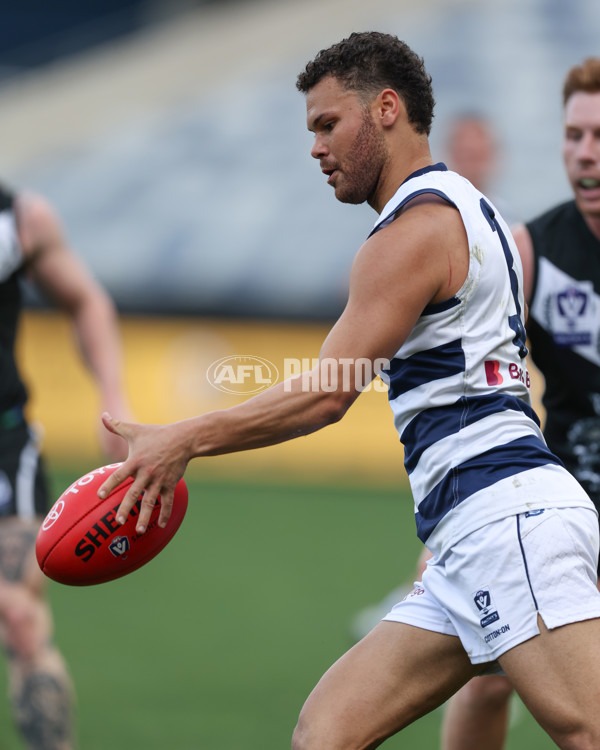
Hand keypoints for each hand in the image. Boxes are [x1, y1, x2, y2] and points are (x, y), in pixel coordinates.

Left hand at [97, 413, 189, 533]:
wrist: (184, 439)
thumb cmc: (157, 434)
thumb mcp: (135, 429)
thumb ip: (116, 425)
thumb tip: (103, 415)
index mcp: (135, 461)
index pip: (119, 475)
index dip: (109, 486)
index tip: (100, 496)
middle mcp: (146, 472)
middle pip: (134, 493)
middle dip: (126, 507)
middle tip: (118, 521)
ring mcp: (159, 480)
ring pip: (151, 501)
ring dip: (145, 516)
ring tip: (139, 530)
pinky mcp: (170, 484)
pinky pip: (168, 501)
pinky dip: (165, 514)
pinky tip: (160, 526)